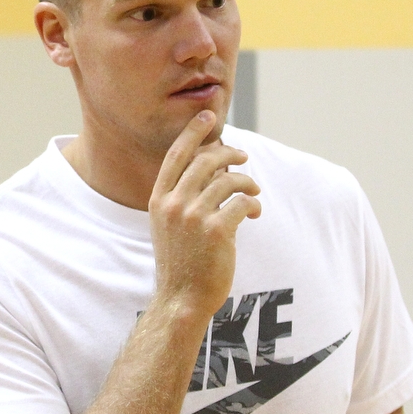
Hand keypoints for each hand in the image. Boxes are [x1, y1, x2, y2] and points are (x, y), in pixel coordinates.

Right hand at [148, 110, 260, 318]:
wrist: (181, 299)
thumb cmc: (181, 262)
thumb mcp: (170, 225)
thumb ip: (183, 196)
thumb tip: (213, 165)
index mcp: (159, 200)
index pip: (177, 154)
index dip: (194, 131)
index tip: (208, 114)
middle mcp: (174, 204)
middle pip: (206, 160)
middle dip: (228, 152)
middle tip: (242, 155)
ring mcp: (194, 217)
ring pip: (228, 179)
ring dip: (246, 180)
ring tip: (253, 189)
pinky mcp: (217, 231)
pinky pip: (242, 202)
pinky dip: (252, 203)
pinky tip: (253, 213)